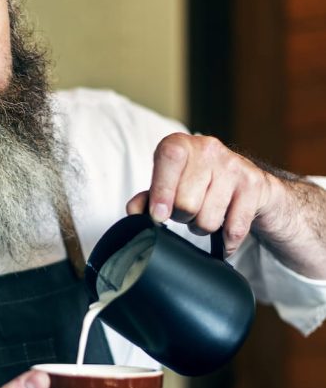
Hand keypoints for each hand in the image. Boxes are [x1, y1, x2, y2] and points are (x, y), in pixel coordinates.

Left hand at [126, 132, 275, 255]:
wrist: (249, 184)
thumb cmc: (198, 184)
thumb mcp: (169, 185)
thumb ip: (147, 198)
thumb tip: (134, 211)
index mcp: (180, 145)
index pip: (169, 159)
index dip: (162, 191)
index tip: (158, 216)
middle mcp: (208, 149)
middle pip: (186, 203)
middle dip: (182, 217)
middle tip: (186, 212)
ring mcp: (234, 166)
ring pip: (208, 220)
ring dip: (202, 228)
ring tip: (205, 215)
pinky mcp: (254, 186)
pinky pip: (234, 229)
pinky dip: (227, 242)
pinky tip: (224, 235)